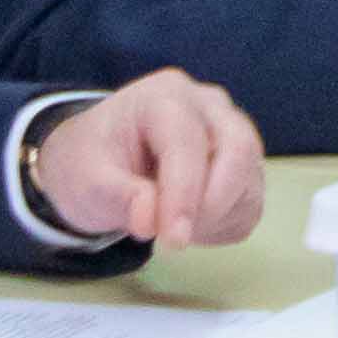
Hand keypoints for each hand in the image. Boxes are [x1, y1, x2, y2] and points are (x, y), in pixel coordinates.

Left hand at [24, 72, 267, 247]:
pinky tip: (189, 224)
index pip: (187, 142)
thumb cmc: (91, 163)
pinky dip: (224, 225)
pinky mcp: (244, 164)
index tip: (172, 240)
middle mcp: (208, 105)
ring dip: (216, 218)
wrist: (99, 162)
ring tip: (170, 227)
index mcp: (164, 97)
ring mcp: (232, 131)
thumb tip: (151, 221)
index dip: (184, 194)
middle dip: (213, 203)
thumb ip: (118, 197)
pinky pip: (251, 202)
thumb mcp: (86, 181)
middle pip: (239, 149)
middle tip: (176, 239)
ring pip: (250, 178)